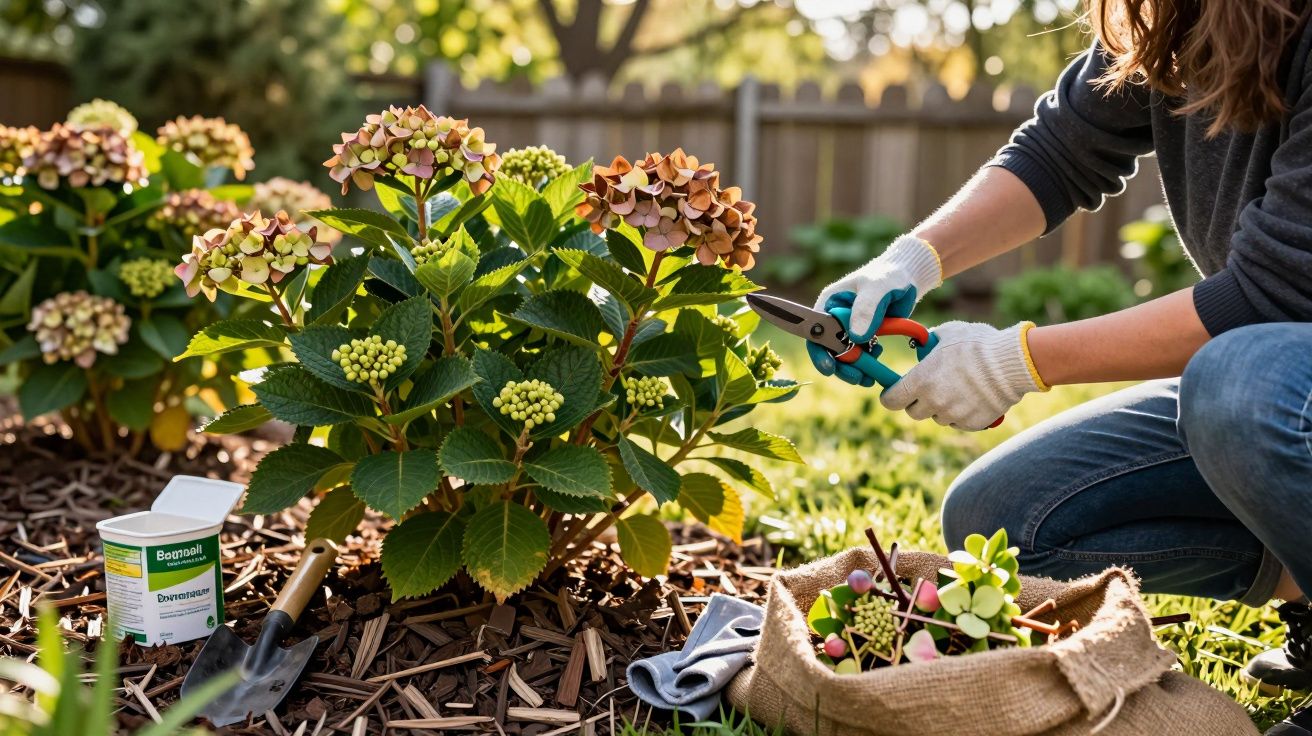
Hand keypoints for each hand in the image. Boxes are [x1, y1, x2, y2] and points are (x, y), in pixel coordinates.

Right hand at [808, 236, 941, 384]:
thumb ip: (866, 310)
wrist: (907, 277)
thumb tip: (856, 338)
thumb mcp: (877, 288)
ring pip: (846, 356)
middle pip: (829, 349)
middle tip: (857, 377)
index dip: (819, 352)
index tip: (830, 368)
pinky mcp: (864, 335)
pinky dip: (868, 362)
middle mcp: (835, 318)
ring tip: (869, 375)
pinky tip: (879, 357)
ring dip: (856, 368)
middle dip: (842, 366)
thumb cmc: (888, 276)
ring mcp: (849, 328)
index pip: (816, 332)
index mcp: (829, 304)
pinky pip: (861, 355)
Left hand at [880, 321, 1048, 430]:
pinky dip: (961, 413)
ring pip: (937, 417)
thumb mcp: (948, 333)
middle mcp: (933, 402)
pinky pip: (958, 422)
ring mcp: (952, 414)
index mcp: (920, 381)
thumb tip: (924, 344)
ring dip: (941, 407)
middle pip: (914, 412)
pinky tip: (972, 397)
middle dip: (917, 401)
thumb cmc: (977, 344)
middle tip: (929, 388)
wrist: (1012, 362)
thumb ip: (930, 341)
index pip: (891, 400)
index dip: (891, 396)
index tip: (895, 392)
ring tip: (957, 388)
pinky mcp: (971, 423)